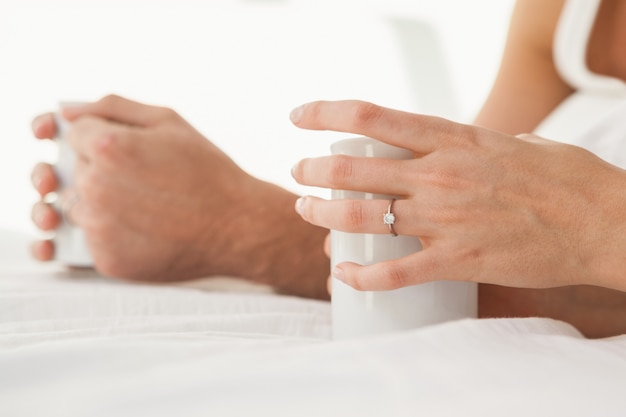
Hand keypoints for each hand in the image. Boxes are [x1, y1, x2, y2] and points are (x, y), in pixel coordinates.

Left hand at [30, 95, 329, 297]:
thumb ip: (112, 107)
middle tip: (143, 178)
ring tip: (141, 204)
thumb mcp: (169, 122)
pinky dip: (112, 234)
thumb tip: (67, 111)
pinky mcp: (107, 260)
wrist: (238, 226)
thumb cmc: (209, 172)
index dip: (102, 137)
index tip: (127, 150)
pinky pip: (92, 240)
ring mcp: (99, 228)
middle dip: (100, 169)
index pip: (74, 133)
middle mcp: (95, 188)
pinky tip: (144, 228)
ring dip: (100, 203)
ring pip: (78, 206)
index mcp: (108, 148)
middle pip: (74, 170)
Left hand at [290, 100, 625, 292]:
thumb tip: (452, 145)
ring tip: (306, 211)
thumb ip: (473, 144)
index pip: (372, 117)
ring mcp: (446, 219)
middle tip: (299, 173)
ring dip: (322, 215)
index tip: (298, 116)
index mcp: (453, 139)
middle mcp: (440, 175)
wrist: (605, 222)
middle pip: (352, 169)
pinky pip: (394, 273)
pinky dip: (361, 275)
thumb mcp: (515, 142)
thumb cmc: (565, 180)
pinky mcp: (458, 261)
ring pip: (362, 217)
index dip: (325, 112)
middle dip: (313, 171)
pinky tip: (343, 273)